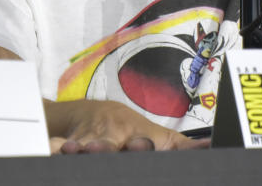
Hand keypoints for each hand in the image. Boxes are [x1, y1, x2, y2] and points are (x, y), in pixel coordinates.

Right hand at [44, 99, 208, 153]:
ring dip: (76, 147)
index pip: (140, 145)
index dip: (140, 146)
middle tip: (96, 148)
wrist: (91, 113)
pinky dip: (52, 147)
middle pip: (106, 146)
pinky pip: (55, 146)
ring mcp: (87, 140)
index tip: (141, 144)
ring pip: (80, 145)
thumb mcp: (161, 137)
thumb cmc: (130, 130)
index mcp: (136, 139)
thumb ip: (184, 147)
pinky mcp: (65, 143)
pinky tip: (50, 148)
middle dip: (103, 147)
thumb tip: (211, 148)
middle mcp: (111, 139)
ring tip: (71, 149)